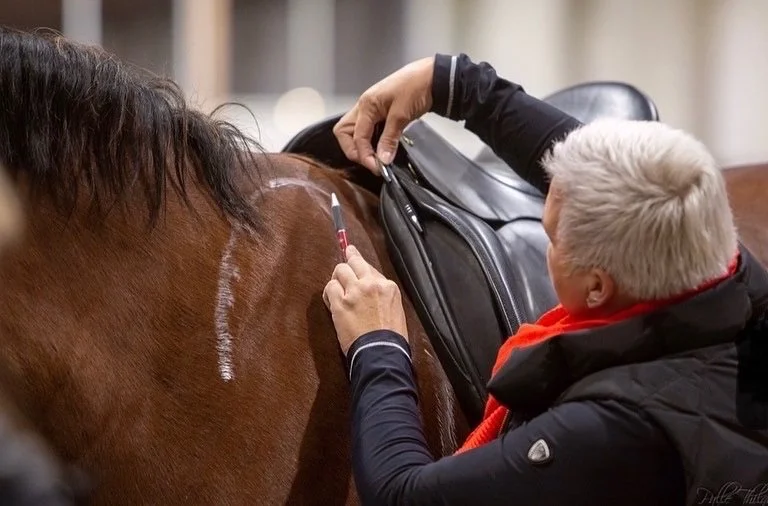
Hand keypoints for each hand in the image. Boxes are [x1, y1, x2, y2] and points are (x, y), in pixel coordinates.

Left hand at [323, 245, 407, 354]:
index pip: (369, 267)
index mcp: (387, 286)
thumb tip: (369, 289)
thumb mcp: (395, 308)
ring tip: (337, 290)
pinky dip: (329, 293)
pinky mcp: (341, 303)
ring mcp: (355, 292)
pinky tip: (331, 302)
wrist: (381, 352)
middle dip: (347, 263)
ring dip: (337, 279)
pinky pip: (329, 287)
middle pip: (354, 262)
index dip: (358, 263)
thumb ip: (381, 294)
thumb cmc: (390, 337)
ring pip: (340, 270)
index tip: (351, 254)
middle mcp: (371, 284)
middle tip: (342, 267)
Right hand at [333, 57, 434, 172]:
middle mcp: (364, 107)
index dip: (365, 155)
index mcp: (366, 105)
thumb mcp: (402, 114)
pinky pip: (367, 131)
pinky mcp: (380, 114)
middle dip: (354, 150)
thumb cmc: (416, 88)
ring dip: (362, 147)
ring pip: (354, 132)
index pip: (357, 136)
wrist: (432, 76)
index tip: (378, 168)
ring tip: (377, 158)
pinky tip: (382, 148)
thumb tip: (382, 160)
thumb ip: (389, 138)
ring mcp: (371, 110)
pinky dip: (371, 142)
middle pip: (345, 133)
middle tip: (371, 162)